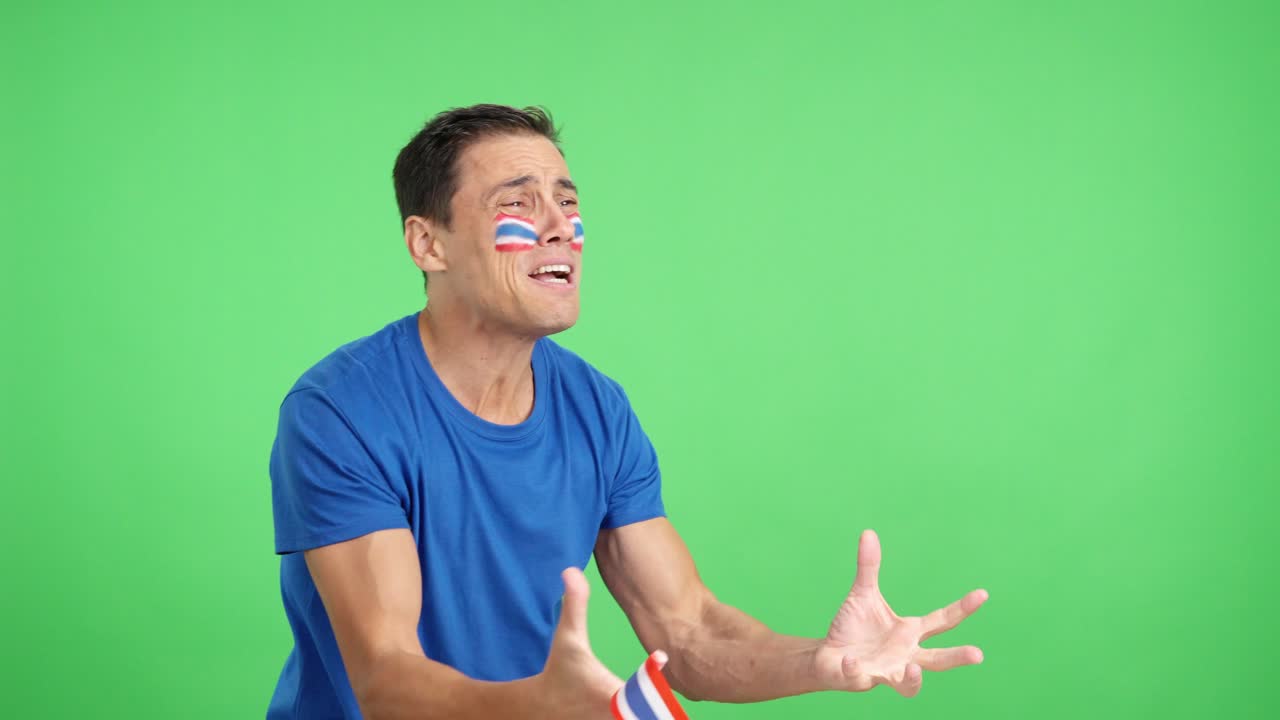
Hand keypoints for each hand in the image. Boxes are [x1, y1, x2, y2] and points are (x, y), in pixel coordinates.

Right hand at [533, 568, 667, 718]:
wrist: (541, 707)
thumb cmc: (559, 669)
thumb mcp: (566, 637)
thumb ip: (575, 605)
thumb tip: (572, 570)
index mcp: (609, 694)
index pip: (636, 689)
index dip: (651, 675)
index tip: (662, 656)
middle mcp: (615, 716)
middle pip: (652, 715)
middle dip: (666, 706)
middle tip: (685, 688)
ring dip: (662, 714)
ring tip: (682, 703)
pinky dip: (652, 718)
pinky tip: (666, 713)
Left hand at [814, 530, 987, 697]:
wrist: (827, 656)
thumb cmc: (853, 627)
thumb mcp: (863, 594)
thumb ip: (868, 567)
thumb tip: (868, 532)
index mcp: (910, 632)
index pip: (942, 621)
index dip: (962, 608)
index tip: (982, 593)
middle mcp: (904, 655)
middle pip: (937, 661)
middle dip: (957, 657)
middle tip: (978, 654)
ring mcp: (885, 671)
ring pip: (907, 685)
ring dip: (913, 680)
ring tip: (914, 670)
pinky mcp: (861, 679)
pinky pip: (860, 676)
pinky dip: (856, 668)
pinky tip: (851, 660)